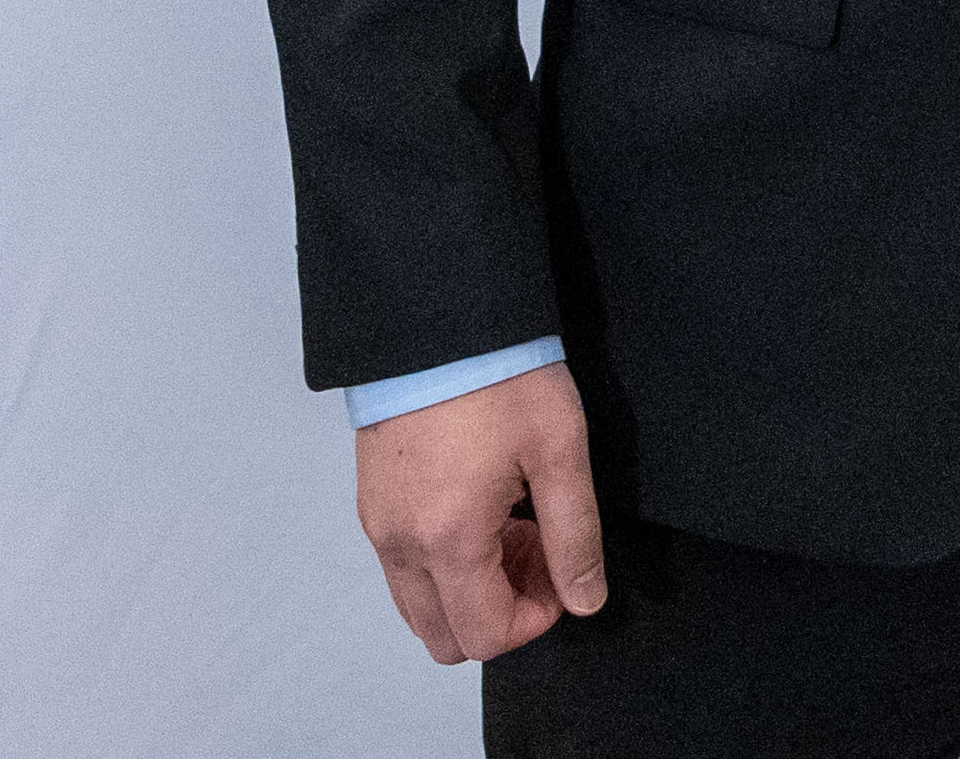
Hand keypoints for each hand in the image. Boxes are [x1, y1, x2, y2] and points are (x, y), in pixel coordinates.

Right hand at [353, 361, 606, 662]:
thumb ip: (574, 537)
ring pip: (422, 605)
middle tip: (543, 553)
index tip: (564, 576)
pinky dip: (448, 562)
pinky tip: (488, 508)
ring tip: (519, 526)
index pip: (485, 635)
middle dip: (503, 611)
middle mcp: (399, 544)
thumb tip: (585, 599)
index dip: (536, 620)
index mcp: (447, 539)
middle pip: (446, 635)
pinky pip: (406, 567)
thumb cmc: (499, 377)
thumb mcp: (560, 453)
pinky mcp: (373, 505)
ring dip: (474, 589)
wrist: (440, 323)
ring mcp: (379, 526)